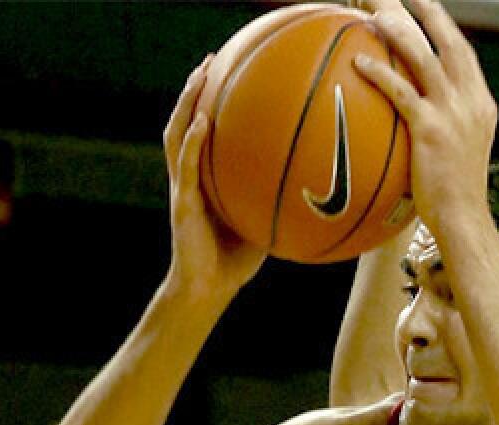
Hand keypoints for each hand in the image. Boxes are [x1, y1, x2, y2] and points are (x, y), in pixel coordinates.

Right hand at [163, 55, 265, 302]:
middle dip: (196, 90)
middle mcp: (190, 177)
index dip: (211, 103)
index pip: (204, 132)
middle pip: (186, 122)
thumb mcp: (264, 222)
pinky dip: (191, 142)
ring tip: (201, 77)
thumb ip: (280, 201)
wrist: (206, 290)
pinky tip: (202, 122)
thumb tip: (322, 188)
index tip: (228, 73)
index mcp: (206, 179)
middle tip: (211, 60)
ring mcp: (183, 188)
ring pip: (176, 135)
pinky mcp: (182, 203)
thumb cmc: (235, 262)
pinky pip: (185, 166)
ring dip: (187, 104)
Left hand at [353, 0, 497, 233]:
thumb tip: (419, 115)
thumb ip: (447, 126)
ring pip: (425, 57)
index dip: (445, 28)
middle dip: (428, 12)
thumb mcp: (462, 152)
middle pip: (449, 42)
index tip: (428, 10)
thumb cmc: (455, 195)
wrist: (463, 219)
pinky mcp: (431, 130)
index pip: (464, 54)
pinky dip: (380, 74)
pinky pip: (401, 92)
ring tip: (375, 14)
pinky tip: (358, 64)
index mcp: (481, 104)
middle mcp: (471, 101)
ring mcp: (453, 114)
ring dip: (399, 31)